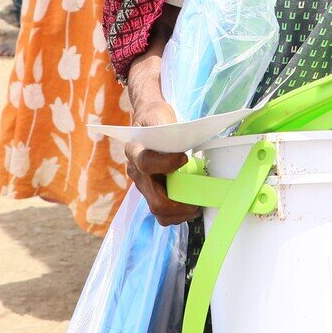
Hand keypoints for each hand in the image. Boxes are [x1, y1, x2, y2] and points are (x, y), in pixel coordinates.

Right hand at [125, 97, 200, 225]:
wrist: (148, 124)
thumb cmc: (156, 120)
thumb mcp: (160, 118)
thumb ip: (167, 131)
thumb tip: (181, 150)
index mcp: (134, 150)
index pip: (145, 163)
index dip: (166, 164)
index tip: (184, 158)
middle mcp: (136, 172)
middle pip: (154, 200)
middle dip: (179, 205)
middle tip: (197, 203)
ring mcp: (143, 184)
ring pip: (157, 210)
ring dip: (179, 214)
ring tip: (196, 207)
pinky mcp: (151, 191)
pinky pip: (162, 211)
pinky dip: (178, 214)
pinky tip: (191, 206)